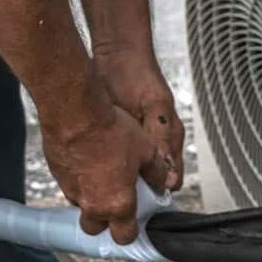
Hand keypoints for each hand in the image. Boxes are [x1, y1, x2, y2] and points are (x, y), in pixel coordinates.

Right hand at [42, 104, 166, 243]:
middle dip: (104, 221)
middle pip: (95, 228)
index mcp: (117, 203)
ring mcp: (71, 190)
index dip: (131, 232)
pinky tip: (87, 159)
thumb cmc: (111, 130)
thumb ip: (157, 171)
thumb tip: (165, 180)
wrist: (76, 112)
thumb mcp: (146, 150)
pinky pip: (68, 185)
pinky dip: (77, 178)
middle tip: (115, 203)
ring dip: (90, 197)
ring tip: (102, 175)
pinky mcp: (57, 175)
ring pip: (80, 205)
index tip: (135, 223)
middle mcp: (92, 203)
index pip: (124, 236)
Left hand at [94, 47, 184, 190]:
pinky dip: (103, 167)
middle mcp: (153, 143)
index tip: (140, 205)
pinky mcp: (114, 136)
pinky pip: (111, 161)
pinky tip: (92, 170)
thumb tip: (169, 178)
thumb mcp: (153, 107)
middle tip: (117, 199)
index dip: (156, 194)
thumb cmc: (138, 76)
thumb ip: (162, 139)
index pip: (169, 179)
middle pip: (147, 181)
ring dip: (117, 180)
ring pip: (127, 174)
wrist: (114, 56)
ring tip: (102, 188)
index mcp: (169, 138)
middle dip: (133, 191)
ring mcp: (133, 141)